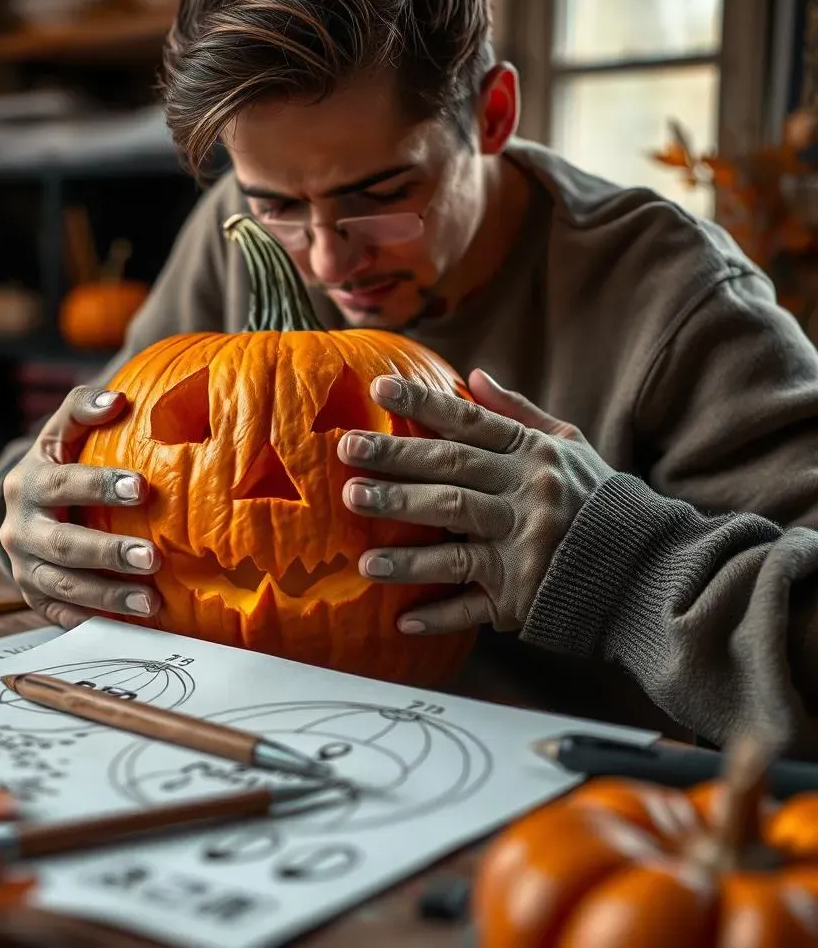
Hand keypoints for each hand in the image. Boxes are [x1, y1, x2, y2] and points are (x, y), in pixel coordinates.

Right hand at [0, 386, 160, 629]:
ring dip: (108, 595)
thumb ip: (84, 408)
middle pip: (63, 544)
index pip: (62, 482)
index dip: (99, 484)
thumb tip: (118, 399)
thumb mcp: (64, 432)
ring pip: (64, 586)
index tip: (141, 487)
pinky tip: (130, 625)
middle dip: (108, 551)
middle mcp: (20, 528)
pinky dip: (94, 621)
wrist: (27, 508)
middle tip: (152, 557)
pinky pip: (63, 615)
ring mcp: (24, 567)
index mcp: (29, 482)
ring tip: (153, 602)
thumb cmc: (62, 463)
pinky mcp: (35, 597)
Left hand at [338, 369, 613, 633]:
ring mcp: (525, 549)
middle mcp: (528, 497)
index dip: (424, 404)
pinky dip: (440, 615)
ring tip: (361, 554)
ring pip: (454, 542)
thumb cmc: (598, 502)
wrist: (650, 568)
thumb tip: (473, 377)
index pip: (470, 423)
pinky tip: (401, 620)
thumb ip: (518, 413)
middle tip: (347, 456)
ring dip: (405, 550)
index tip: (380, 388)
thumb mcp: (568, 448)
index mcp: (534, 457)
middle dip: (395, 464)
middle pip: (451, 474)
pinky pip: (474, 607)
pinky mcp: (524, 597)